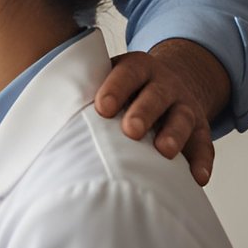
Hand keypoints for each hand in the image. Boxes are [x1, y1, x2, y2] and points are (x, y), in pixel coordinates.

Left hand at [94, 39, 227, 186]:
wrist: (173, 80)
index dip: (115, 89)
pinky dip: (202, 161)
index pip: (127, 74)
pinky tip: (196, 179)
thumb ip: (87, 88)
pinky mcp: (200, 129)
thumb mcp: (111, 76)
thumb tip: (43, 106)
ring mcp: (185, 106)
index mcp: (138, 68)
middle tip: (131, 130)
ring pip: (182, 118)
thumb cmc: (127, 87)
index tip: (102, 108)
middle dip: (144, 111)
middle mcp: (165, 84)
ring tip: (164, 152)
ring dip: (174, 134)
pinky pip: (204, 145)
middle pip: (157, 95)